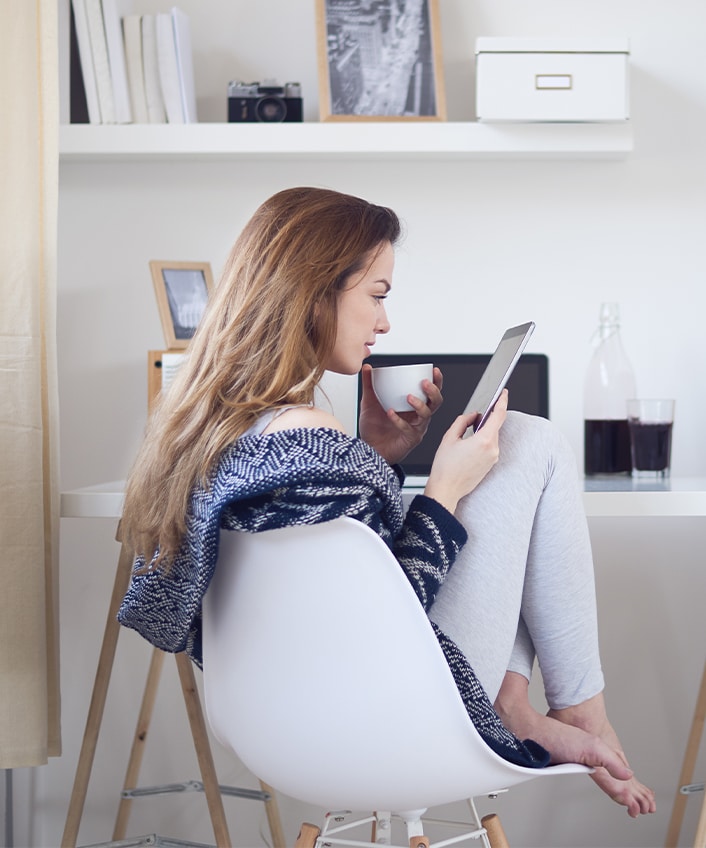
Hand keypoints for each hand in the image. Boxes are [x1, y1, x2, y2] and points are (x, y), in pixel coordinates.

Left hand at [358, 363, 442, 465]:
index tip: (434, 370)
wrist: (368, 449)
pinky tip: (391, 412)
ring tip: (408, 397)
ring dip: (420, 404)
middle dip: (433, 391)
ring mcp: (416, 428)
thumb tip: (367, 368)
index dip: (437, 381)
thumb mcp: (369, 402)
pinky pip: (408, 428)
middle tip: (424, 383)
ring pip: (426, 415)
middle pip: (436, 402)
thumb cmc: (374, 428)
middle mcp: (418, 417)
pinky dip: (399, 420)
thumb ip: (369, 385)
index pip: (431, 392)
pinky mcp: (410, 439)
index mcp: (414, 405)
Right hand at [424, 389, 507, 513]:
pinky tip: (469, 446)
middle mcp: (493, 450)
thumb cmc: (445, 468)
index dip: (502, 402)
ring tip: (466, 436)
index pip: (499, 416)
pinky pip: (490, 447)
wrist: (446, 490)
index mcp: (484, 441)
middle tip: (473, 417)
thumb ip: (463, 421)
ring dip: (483, 431)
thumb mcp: (449, 437)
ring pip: (492, 437)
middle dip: (486, 419)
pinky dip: (483, 441)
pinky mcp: (491, 465)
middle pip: (495, 426)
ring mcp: (493, 458)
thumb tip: (473, 416)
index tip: (503, 393)